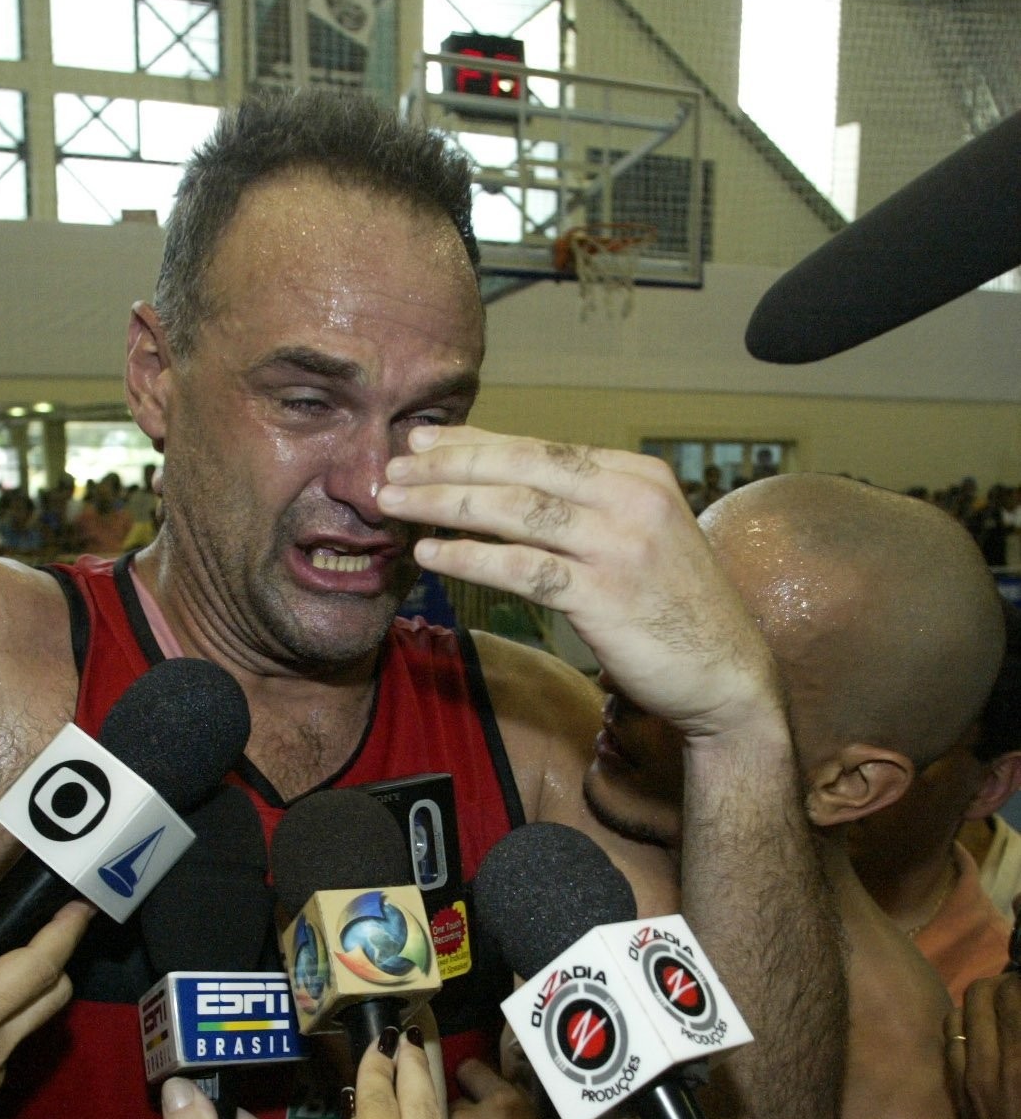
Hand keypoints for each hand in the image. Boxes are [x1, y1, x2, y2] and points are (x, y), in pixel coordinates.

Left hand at [378, 426, 779, 741]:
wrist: (728, 676)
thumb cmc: (669, 605)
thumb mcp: (635, 535)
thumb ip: (578, 505)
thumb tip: (496, 478)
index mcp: (636, 475)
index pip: (538, 447)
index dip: (472, 442)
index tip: (421, 442)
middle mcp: (631, 499)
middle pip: (519, 469)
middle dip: (446, 466)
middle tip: (391, 469)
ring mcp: (620, 546)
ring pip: (513, 512)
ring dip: (444, 505)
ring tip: (393, 504)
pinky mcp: (605, 596)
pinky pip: (520, 569)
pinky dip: (469, 559)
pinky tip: (430, 555)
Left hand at [950, 972, 1020, 1118]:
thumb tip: (1016, 1015)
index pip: (1016, 990)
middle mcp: (995, 1064)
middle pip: (987, 991)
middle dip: (1009, 985)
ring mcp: (972, 1079)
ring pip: (964, 1010)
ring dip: (987, 1002)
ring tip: (1009, 1008)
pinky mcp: (961, 1097)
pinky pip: (951, 1041)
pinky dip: (967, 1027)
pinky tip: (987, 1036)